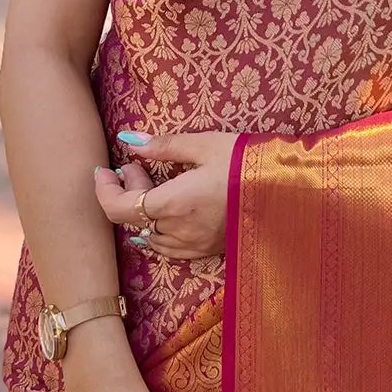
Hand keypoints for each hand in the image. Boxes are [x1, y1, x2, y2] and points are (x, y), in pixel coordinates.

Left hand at [94, 130, 240, 260]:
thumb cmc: (246, 162)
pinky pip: (171, 247)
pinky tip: (170, 211)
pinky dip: (160, 229)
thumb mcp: (205, 145)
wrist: (288, 191)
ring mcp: (194, 245)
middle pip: (132, 220)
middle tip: (138, 166)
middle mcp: (177, 231)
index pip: (117, 209)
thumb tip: (130, 140)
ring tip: (158, 184)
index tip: (104, 172)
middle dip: (128, 191)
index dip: (104, 191)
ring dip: (144, 211)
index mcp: (171, 203)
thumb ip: (164, 146)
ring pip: (150, 235)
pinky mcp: (209, 250)